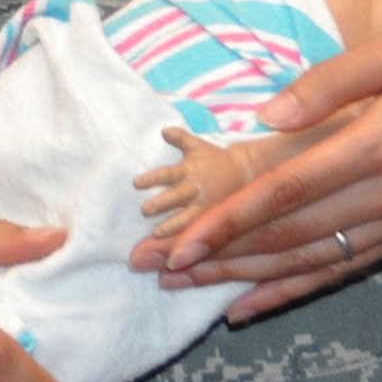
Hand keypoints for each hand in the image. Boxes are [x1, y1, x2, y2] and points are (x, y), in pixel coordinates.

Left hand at [133, 125, 248, 241]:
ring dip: (171, 227)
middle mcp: (196, 189)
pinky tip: (176, 250)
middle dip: (159, 205)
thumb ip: (180, 138)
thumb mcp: (198, 146)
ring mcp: (205, 206)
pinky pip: (200, 231)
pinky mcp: (213, 219)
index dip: (152, 178)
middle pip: (175, 198)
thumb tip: (163, 130)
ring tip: (155, 234)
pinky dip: (188, 240)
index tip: (135, 183)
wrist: (245, 174)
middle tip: (143, 210)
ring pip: (187, 218)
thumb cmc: (214, 159)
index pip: (167, 174)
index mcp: (190, 170)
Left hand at [149, 21, 381, 320]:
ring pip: (312, 259)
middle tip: (155, 265)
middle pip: (290, 234)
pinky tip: (248, 303)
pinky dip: (294, 289)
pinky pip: (344, 268)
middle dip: (219, 254)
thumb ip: (332, 80)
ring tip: (186, 285)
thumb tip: (269, 116)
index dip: (231, 218)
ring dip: (245, 276)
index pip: (290, 189)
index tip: (182, 238)